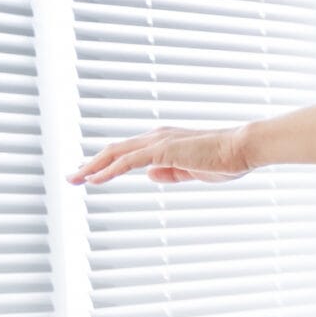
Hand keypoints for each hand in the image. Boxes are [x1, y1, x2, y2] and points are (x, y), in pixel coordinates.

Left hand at [70, 124, 252, 186]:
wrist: (242, 148)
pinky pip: (128, 161)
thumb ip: (172, 173)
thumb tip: (150, 176)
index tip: (92, 172)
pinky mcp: (162, 151)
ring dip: (92, 166)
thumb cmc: (226, 159)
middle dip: (91, 163)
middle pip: (114, 150)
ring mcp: (157, 142)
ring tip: (74, 178)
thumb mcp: (194, 171)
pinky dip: (109, 170)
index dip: (107, 162)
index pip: (128, 151)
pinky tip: (95, 179)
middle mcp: (155, 137)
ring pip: (115, 153)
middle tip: (72, 176)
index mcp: (164, 142)